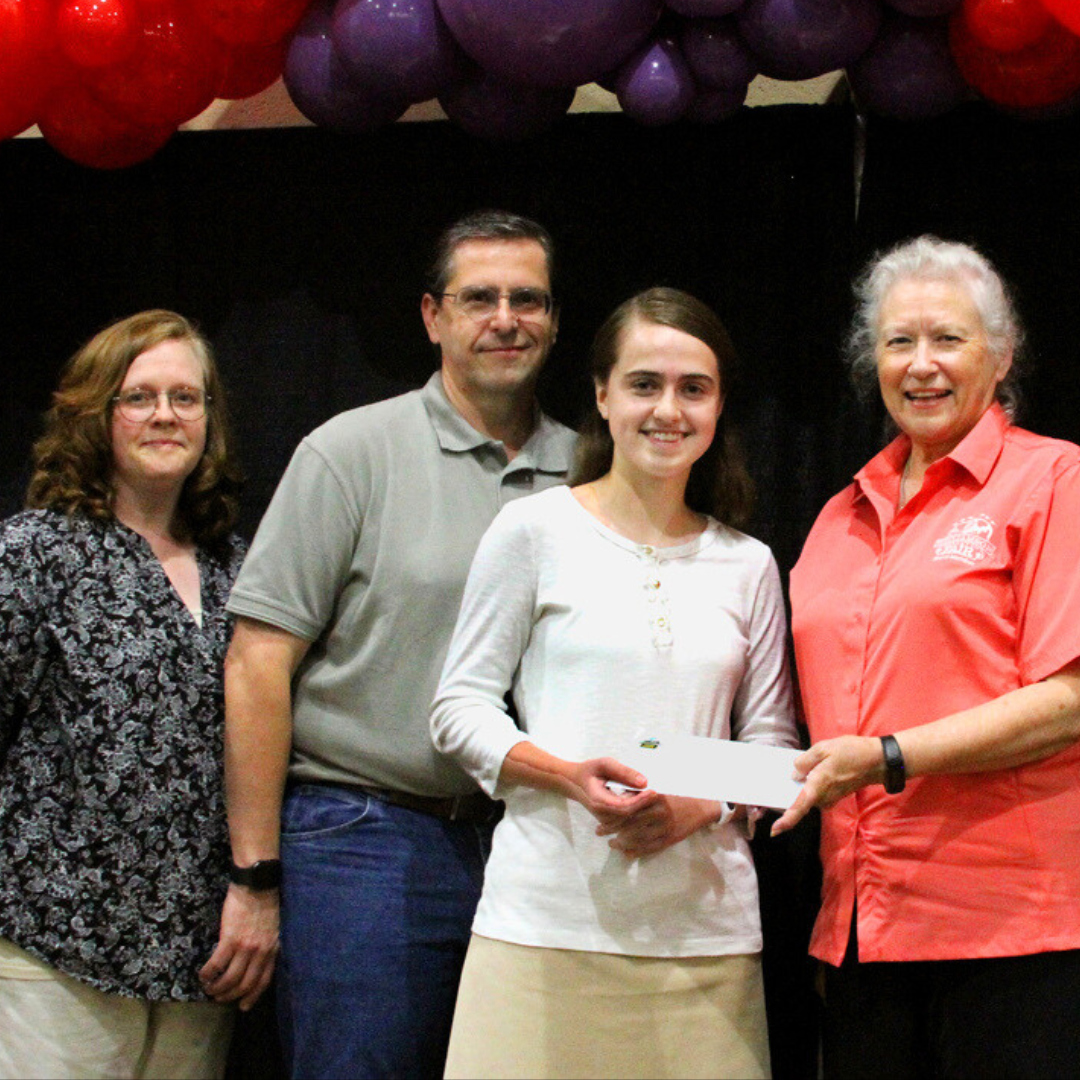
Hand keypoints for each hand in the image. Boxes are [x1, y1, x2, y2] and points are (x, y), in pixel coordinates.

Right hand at [199, 884, 279, 1010]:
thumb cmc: (266, 902)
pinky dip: (208, 974)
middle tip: (220, 998)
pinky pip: (217, 964)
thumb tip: (257, 962)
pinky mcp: (230, 938)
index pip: (264, 981)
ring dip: (218, 988)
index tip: (243, 1006)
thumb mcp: (275, 928)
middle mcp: (261, 952)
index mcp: (273, 949)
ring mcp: (246, 946)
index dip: (252, 996)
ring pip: (230, 978)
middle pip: (245, 984)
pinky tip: (202, 976)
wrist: (258, 885)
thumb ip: (268, 946)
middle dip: (231, 995)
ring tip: (209, 989)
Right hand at [564, 757, 659, 828]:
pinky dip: (637, 809)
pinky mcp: (611, 821)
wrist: (573, 782)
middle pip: (630, 816)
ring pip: (631, 820)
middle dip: (646, 805)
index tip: (654, 791)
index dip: (641, 801)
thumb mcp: (604, 764)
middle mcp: (602, 815)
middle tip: (659, 792)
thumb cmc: (589, 770)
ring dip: (643, 808)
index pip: (624, 807)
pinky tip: (644, 798)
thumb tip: (644, 781)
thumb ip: (623, 771)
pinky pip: (627, 818)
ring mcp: (606, 820)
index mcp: (598, 802)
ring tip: (653, 794)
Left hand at [597, 795, 722, 857]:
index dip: (612, 815)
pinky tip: (626, 853)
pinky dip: (636, 852)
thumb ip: (639, 793)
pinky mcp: (670, 839)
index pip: (627, 807)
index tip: (600, 817)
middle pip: (629, 824)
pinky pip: (650, 848)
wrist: (701, 806)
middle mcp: (659, 812)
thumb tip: (616, 797)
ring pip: (638, 839)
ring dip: (621, 843)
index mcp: (654, 797)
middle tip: (599, 832)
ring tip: (611, 844)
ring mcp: (665, 827)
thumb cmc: (676, 795)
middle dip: (612, 829)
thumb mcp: (658, 788)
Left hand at [771, 734, 884, 835]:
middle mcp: (824, 797)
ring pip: (810, 795)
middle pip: (802, 799)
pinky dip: (812, 784)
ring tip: (797, 768)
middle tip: (777, 780)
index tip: (774, 831)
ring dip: (803, 785)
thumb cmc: (852, 752)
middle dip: (790, 791)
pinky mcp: (836, 796)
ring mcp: (831, 798)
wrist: (878, 761)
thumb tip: (794, 774)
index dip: (786, 820)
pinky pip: (817, 792)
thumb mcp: (824, 748)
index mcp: (819, 785)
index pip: (800, 807)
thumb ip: (805, 761)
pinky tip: (812, 770)